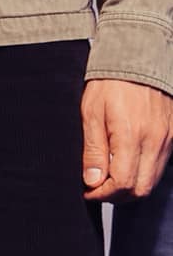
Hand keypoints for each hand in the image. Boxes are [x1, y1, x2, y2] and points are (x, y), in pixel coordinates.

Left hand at [81, 78, 172, 200]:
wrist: (136, 59)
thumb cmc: (110, 82)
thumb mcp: (91, 112)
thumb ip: (93, 149)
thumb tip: (92, 180)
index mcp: (131, 135)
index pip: (122, 183)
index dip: (103, 194)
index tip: (89, 191)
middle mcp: (154, 142)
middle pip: (141, 189)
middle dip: (118, 196)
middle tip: (98, 189)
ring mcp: (167, 140)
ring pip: (153, 181)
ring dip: (131, 187)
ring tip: (110, 178)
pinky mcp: (172, 136)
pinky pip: (161, 166)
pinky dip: (144, 173)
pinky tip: (128, 165)